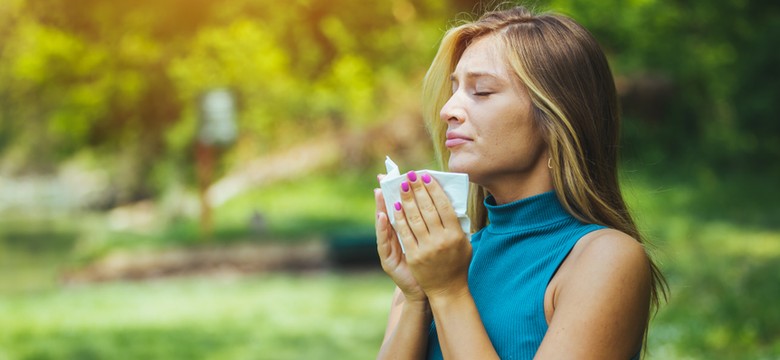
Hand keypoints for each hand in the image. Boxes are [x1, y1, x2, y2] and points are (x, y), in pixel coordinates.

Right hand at [375, 175, 425, 302]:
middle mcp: (394, 239)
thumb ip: (428, 225)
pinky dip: (383, 229)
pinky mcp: (388, 260)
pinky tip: (382, 216)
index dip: (394, 193)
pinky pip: (384, 242)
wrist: (426, 292)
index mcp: (406, 232)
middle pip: (388, 213)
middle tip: (383, 178)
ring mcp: (389, 249)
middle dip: (386, 195)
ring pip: (384, 225)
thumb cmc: (431, 265)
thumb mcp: (429, 241)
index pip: (398, 208)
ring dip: (382, 207)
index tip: (391, 176)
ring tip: (380, 192)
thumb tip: (437, 201)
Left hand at [393, 171, 471, 299]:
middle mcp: (442, 240)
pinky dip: (399, 218)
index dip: (434, 190)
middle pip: (427, 208)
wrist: (447, 289)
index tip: (426, 177)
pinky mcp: (413, 256)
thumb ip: (457, 224)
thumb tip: (449, 200)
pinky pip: (405, 233)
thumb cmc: (457, 263)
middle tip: (410, 175)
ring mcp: (427, 249)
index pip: (444, 206)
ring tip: (402, 185)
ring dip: (407, 199)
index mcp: (456, 235)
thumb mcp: (464, 243)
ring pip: (414, 218)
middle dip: (417, 189)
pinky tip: (395, 206)